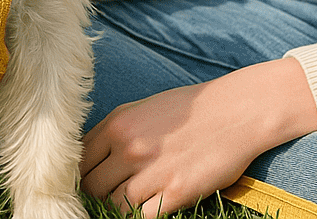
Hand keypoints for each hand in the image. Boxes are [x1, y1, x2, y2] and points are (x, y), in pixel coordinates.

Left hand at [79, 57, 316, 216]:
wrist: (236, 111)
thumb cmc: (192, 109)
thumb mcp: (145, 108)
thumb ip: (117, 131)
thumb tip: (92, 156)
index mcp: (119, 123)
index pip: (80, 160)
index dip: (82, 174)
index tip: (91, 179)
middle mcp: (129, 147)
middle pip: (92, 187)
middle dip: (98, 193)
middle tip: (112, 193)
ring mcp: (151, 172)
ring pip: (114, 206)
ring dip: (119, 207)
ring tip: (134, 198)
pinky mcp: (174, 194)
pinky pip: (141, 218)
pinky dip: (140, 216)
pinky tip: (151, 205)